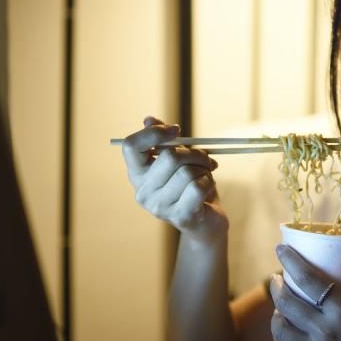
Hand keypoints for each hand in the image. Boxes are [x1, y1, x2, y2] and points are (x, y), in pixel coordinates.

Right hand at [120, 116, 226, 240]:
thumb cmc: (190, 184)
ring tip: (206, 175)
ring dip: (204, 169)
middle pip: (169, 157)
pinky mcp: (180, 217)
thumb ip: (163, 139)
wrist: (206, 220)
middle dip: (195, 153)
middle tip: (205, 158)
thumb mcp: (178, 158)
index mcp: (137, 173)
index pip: (131, 146)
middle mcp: (142, 191)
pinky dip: (209, 182)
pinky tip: (208, 188)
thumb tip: (148, 119)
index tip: (176, 130)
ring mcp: (159, 207)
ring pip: (187, 172)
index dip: (154, 133)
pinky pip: (198, 187)